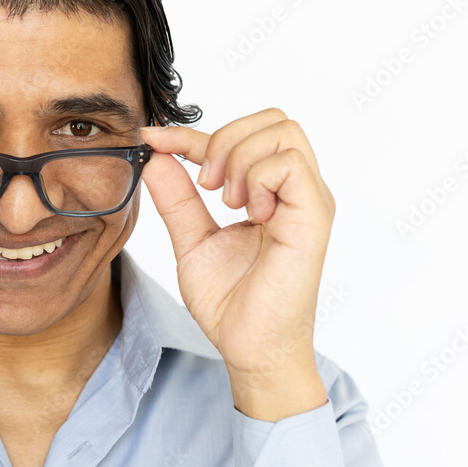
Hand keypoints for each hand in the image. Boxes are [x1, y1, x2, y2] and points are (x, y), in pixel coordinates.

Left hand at [138, 108, 333, 420]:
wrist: (249, 348)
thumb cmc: (231, 302)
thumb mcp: (192, 240)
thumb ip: (176, 199)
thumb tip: (156, 157)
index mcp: (270, 193)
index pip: (237, 136)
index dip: (190, 133)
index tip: (154, 140)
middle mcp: (294, 190)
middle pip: (272, 119)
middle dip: (224, 138)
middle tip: (205, 184)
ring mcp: (308, 201)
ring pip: (283, 131)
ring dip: (240, 158)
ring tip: (227, 202)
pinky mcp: (313, 217)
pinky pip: (290, 165)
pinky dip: (259, 178)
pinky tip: (248, 212)